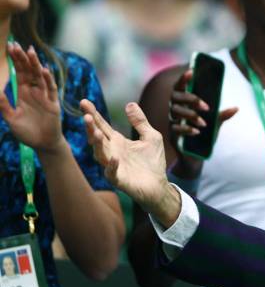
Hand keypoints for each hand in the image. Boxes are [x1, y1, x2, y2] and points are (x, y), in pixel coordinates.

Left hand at [0, 43, 63, 153]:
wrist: (43, 144)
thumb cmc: (27, 132)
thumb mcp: (11, 118)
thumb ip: (4, 105)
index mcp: (23, 93)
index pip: (19, 73)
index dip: (15, 61)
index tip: (10, 48)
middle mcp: (34, 92)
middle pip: (29, 71)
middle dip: (23, 58)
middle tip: (17, 45)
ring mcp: (44, 96)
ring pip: (40, 76)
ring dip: (35, 64)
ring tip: (30, 52)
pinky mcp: (53, 104)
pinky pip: (51, 89)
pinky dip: (48, 79)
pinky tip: (44, 70)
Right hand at [82, 99, 179, 224]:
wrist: (158, 185)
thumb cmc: (152, 161)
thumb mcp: (150, 136)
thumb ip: (140, 122)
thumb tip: (130, 104)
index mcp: (117, 141)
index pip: (102, 125)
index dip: (93, 114)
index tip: (84, 101)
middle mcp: (111, 152)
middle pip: (97, 138)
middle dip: (90, 127)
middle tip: (86, 116)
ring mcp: (113, 166)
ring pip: (100, 154)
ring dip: (97, 144)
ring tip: (96, 133)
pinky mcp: (119, 179)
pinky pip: (112, 173)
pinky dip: (112, 166)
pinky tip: (114, 158)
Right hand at [166, 69, 237, 171]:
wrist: (196, 155)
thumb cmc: (204, 135)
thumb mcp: (215, 124)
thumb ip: (222, 115)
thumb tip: (236, 108)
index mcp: (184, 103)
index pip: (180, 87)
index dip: (183, 79)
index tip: (192, 71)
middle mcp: (176, 110)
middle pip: (176, 98)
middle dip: (191, 100)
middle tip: (207, 107)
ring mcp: (172, 121)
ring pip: (176, 112)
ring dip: (191, 116)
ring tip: (204, 123)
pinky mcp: (172, 134)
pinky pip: (176, 128)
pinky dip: (187, 129)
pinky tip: (197, 132)